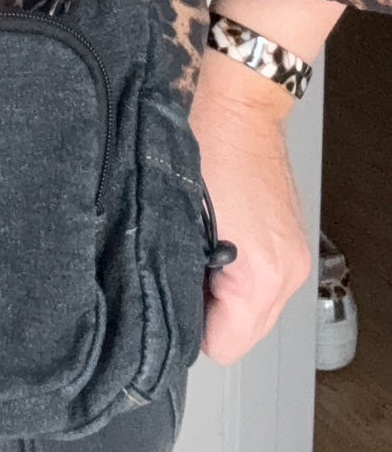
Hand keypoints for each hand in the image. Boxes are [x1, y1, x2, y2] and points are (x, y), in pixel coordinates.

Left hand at [190, 53, 313, 365]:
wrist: (239, 106)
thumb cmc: (203, 146)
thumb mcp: (174, 218)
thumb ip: (174, 273)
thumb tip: (159, 309)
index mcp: (261, 275)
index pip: (222, 345)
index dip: (186, 325)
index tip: (165, 294)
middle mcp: (287, 273)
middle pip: (241, 333)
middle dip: (204, 310)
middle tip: (175, 268)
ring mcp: (292, 258)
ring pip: (250, 309)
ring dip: (219, 290)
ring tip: (192, 249)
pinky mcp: (289, 243)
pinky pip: (259, 283)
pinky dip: (234, 272)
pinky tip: (212, 240)